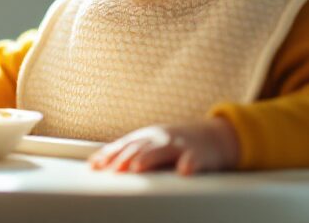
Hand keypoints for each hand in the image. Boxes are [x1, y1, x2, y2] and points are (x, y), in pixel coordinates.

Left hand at [89, 118, 240, 174]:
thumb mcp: (151, 145)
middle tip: (113, 170)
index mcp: (146, 137)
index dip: (109, 155)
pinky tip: (184, 171)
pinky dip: (189, 164)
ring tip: (137, 167)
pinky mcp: (198, 153)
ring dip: (148, 158)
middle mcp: (160, 138)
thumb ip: (128, 152)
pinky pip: (193, 159)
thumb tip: (96, 163)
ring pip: (161, 150)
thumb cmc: (176, 144)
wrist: (213, 137)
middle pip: (138, 148)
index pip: (123, 146)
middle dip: (124, 158)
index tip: (96, 166)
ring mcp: (179, 144)